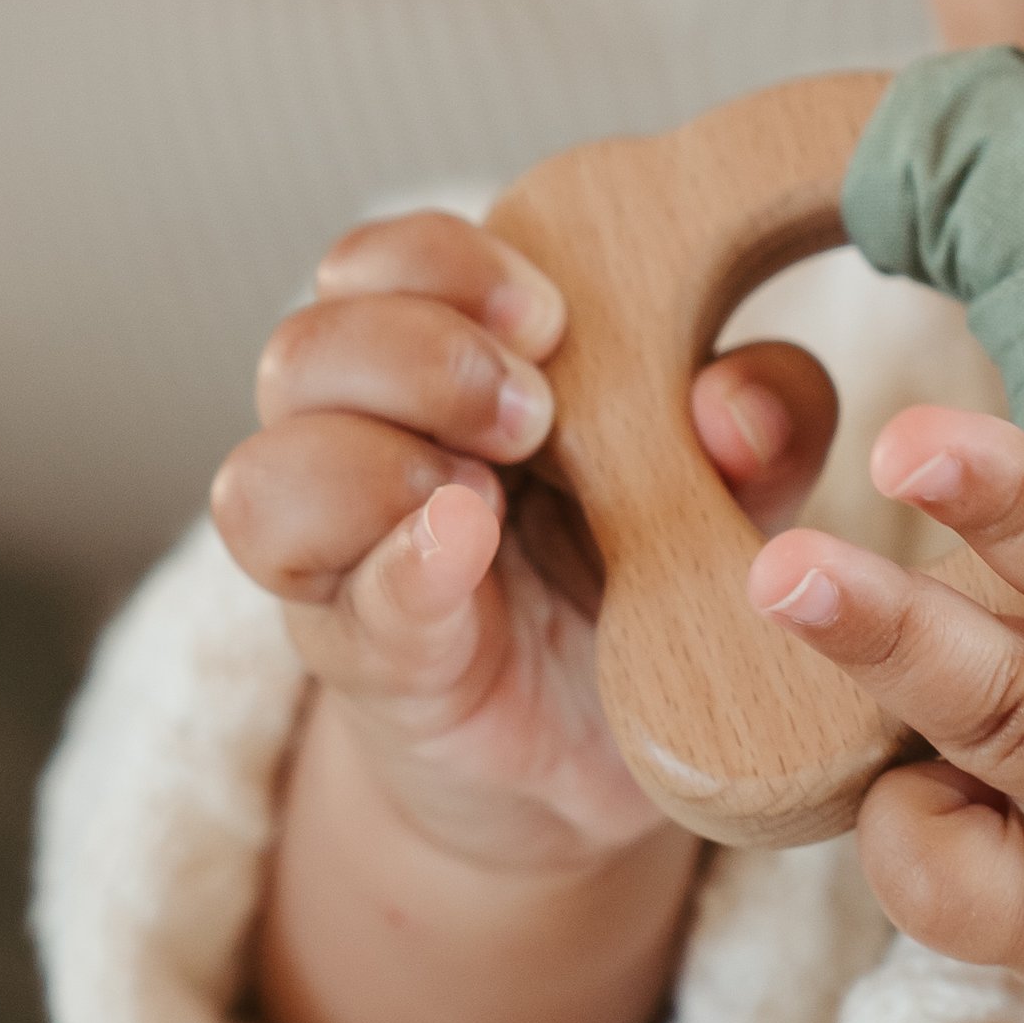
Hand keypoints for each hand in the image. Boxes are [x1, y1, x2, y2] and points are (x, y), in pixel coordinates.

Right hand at [215, 206, 839, 876]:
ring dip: (373, 462)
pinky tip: (461, 546)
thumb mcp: (730, 486)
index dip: (442, 263)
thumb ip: (760, 426)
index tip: (550, 316)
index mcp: (445, 364)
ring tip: (484, 495)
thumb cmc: (647, 580)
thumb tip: (736, 405)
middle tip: (533, 413)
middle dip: (418, 357)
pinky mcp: (358, 658)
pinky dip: (393, 560)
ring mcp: (344, 561)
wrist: (610, 759)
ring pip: (262, 474)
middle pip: (303, 351)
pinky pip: (320, 603)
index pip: (376, 264)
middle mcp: (364, 446)